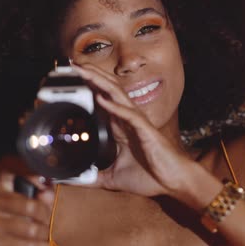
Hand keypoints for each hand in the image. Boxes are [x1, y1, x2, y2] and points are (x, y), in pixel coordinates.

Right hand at [0, 155, 54, 245]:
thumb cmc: (13, 210)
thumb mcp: (26, 193)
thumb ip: (41, 189)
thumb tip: (48, 192)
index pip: (10, 167)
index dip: (30, 173)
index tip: (46, 182)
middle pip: (29, 206)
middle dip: (46, 214)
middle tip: (49, 218)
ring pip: (31, 228)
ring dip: (44, 232)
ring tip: (46, 232)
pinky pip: (26, 245)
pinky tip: (43, 245)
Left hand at [74, 64, 196, 198]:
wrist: (173, 181)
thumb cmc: (149, 176)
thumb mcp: (113, 179)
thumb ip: (93, 178)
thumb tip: (75, 181)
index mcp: (119, 127)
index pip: (101, 100)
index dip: (87, 86)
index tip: (70, 77)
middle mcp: (127, 119)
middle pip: (106, 90)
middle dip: (90, 76)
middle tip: (73, 63)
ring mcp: (137, 122)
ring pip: (116, 95)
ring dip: (100, 82)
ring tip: (85, 70)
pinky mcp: (146, 129)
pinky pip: (129, 115)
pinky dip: (115, 106)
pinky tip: (102, 99)